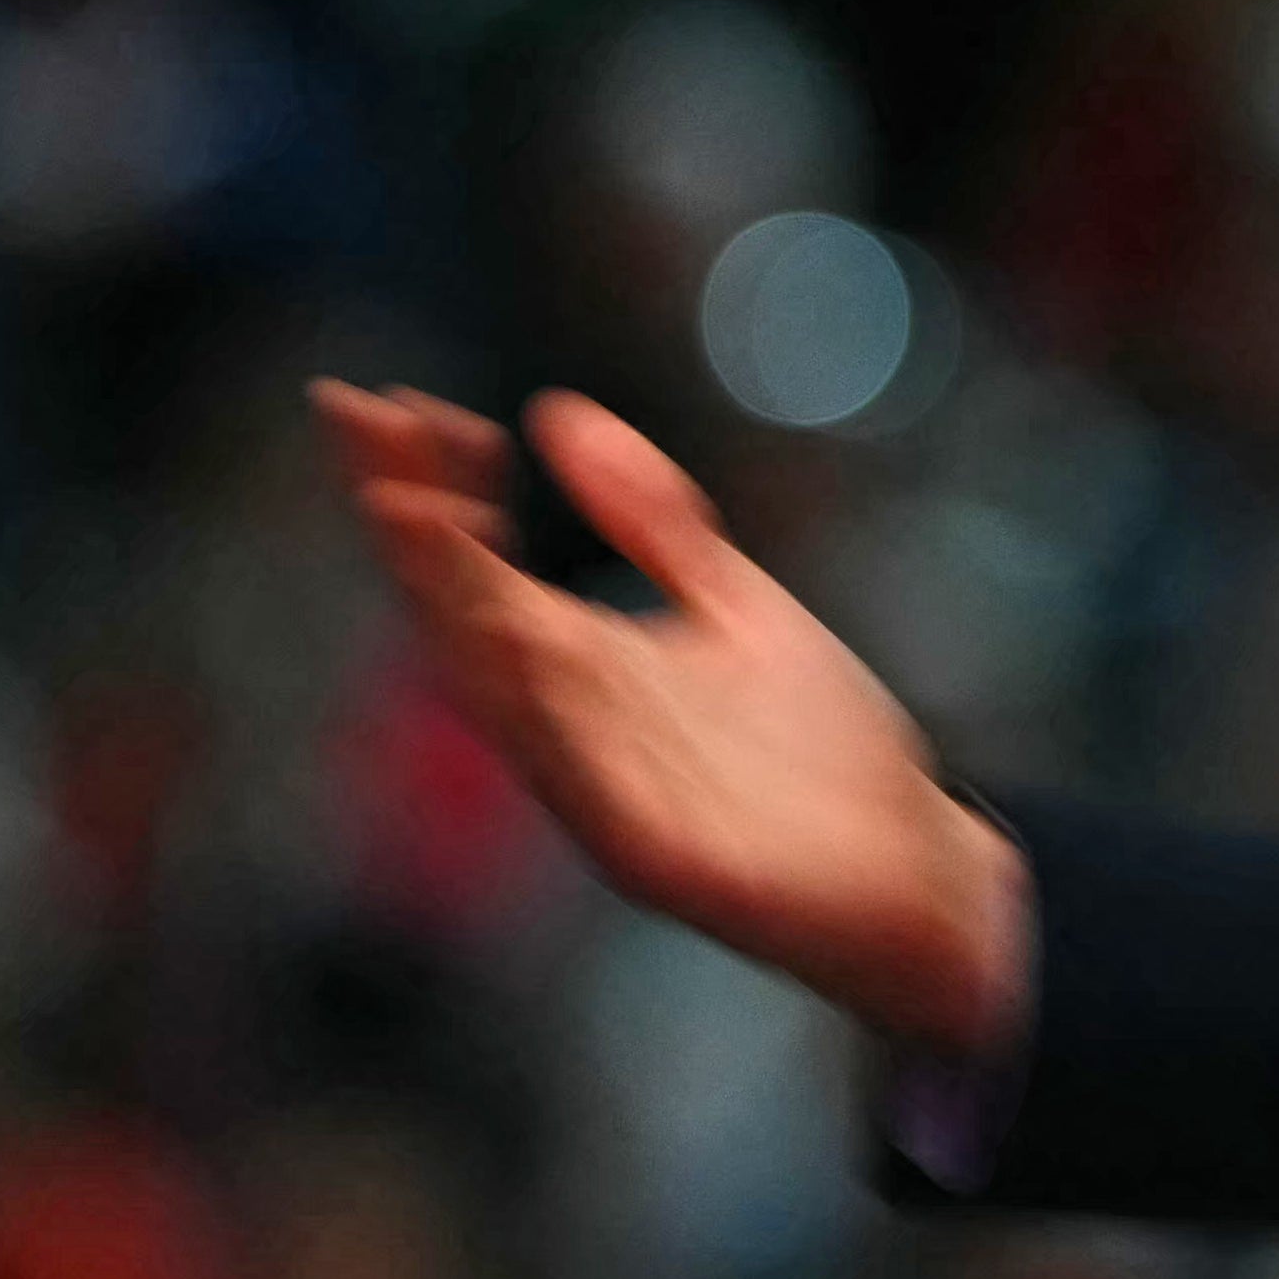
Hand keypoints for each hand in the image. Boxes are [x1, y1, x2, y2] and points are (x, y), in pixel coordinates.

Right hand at [304, 380, 1029, 1056]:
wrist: (914, 876)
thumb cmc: (813, 755)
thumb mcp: (735, 606)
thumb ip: (654, 524)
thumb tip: (555, 412)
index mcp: (583, 670)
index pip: (479, 566)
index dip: (435, 484)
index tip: (400, 402)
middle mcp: (570, 729)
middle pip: (461, 615)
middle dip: (409, 523)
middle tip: (363, 422)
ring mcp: (602, 792)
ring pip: (502, 690)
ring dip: (453, 601)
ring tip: (404, 503)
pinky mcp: (654, 854)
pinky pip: (582, 779)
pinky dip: (543, 710)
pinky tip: (522, 631)